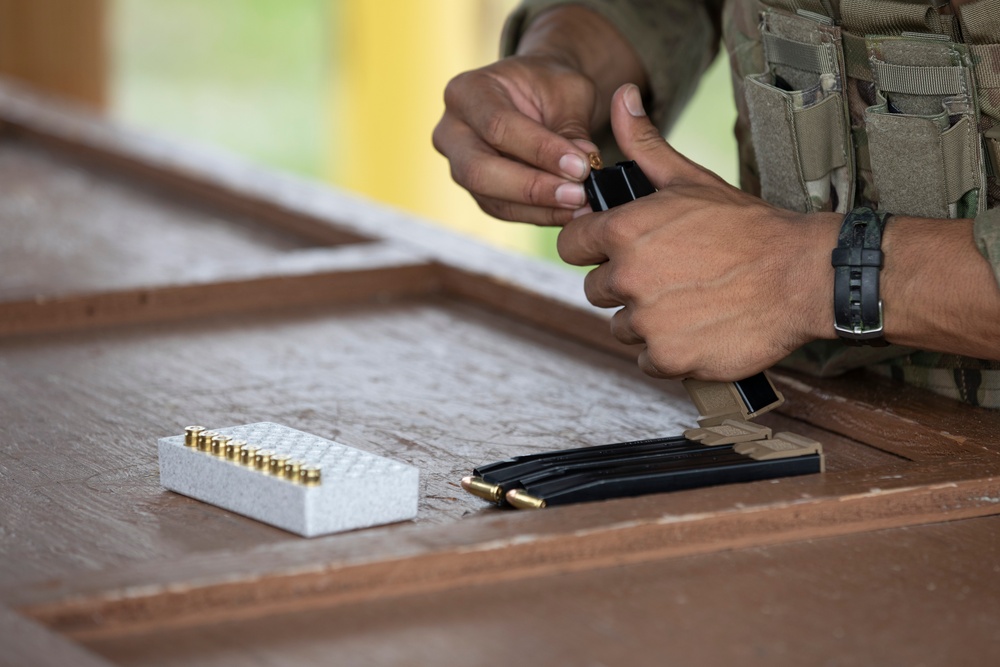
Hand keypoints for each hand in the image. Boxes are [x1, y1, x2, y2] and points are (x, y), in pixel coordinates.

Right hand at [433, 53, 598, 225]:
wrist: (542, 95)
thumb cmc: (551, 85)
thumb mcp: (569, 92)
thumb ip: (572, 129)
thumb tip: (584, 167)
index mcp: (467, 91)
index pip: (498, 126)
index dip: (540, 151)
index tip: (582, 166)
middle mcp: (452, 130)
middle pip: (479, 170)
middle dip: (532, 187)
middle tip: (578, 194)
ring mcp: (459, 164)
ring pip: (491, 198)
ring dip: (540, 207)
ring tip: (582, 207)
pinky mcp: (478, 191)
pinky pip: (505, 210)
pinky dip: (540, 214)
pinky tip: (571, 213)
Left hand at [558, 84, 838, 380]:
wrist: (803, 276)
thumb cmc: (747, 227)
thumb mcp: (691, 179)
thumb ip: (643, 145)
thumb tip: (621, 96)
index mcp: (624, 230)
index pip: (570, 246)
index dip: (594, 248)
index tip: (621, 250)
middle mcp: (627, 276)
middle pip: (596, 290)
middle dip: (625, 285)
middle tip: (671, 276)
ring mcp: (646, 321)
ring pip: (621, 326)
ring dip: (646, 320)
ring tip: (688, 301)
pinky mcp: (667, 357)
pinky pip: (646, 359)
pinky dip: (667, 350)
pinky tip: (696, 328)